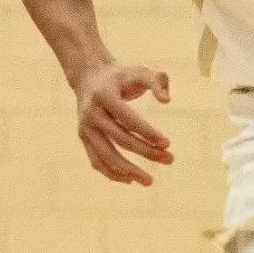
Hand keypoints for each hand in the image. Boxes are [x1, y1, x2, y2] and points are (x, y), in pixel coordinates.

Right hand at [73, 63, 173, 185]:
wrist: (88, 76)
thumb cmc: (120, 75)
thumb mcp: (140, 71)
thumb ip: (157, 81)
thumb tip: (166, 101)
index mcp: (104, 95)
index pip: (128, 118)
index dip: (147, 132)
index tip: (167, 143)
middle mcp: (92, 113)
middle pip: (120, 139)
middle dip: (146, 151)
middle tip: (170, 159)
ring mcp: (85, 128)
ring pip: (106, 156)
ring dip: (128, 171)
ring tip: (149, 181)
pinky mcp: (83, 138)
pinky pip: (96, 161)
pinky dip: (112, 173)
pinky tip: (130, 180)